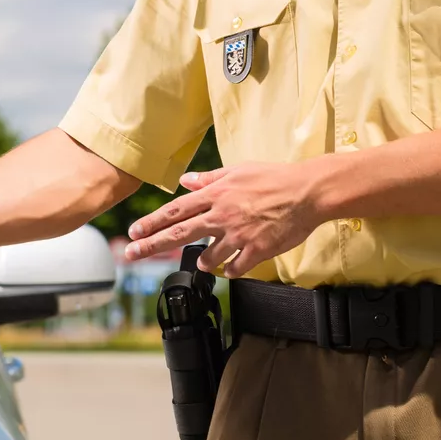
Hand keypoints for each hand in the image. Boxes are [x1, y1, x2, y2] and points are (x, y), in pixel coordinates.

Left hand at [125, 162, 324, 277]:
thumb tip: (185, 180)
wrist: (308, 191)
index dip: (151, 222)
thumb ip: (209, 178)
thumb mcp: (238, 170)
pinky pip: (235, 268)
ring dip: (203, 261)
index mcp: (216, 195)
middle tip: (132, 254)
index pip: (175, 211)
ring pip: (208, 257)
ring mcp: (238, 234)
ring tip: (205, 260)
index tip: (133, 231)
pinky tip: (232, 266)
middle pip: (179, 234)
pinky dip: (230, 269)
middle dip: (151, 245)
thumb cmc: (275, 178)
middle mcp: (222, 215)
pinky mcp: (256, 250)